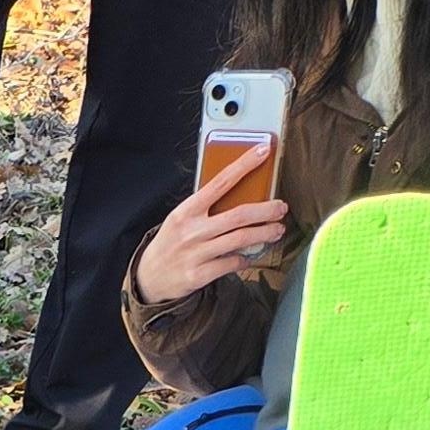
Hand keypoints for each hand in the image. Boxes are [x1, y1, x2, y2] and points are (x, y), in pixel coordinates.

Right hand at [134, 146, 290, 308]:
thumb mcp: (181, 218)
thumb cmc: (171, 243)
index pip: (220, 182)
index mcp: (187, 210)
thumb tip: (240, 194)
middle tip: (281, 208)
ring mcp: (195, 254)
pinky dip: (245, 259)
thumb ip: (206, 207)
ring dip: (264, 234)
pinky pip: (231, 264)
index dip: (244, 165)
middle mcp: (192, 230)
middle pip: (239, 215)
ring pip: (240, 240)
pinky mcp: (198, 275)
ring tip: (277, 230)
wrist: (148, 278)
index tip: (263, 152)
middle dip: (266, 210)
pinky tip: (250, 256)